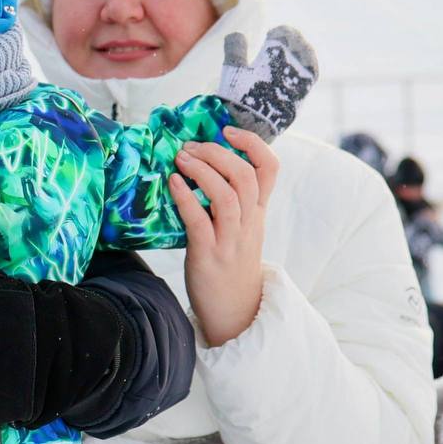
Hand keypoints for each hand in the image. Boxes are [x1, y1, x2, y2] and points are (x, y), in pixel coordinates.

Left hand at [170, 126, 278, 346]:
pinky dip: (186, 197)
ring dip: (203, 171)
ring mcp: (230, 240)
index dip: (252, 144)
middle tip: (191, 146)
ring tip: (181, 158)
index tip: (228, 130)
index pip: (269, 170)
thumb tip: (203, 166)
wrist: (235, 313)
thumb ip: (231, 201)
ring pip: (228, 196)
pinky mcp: (208, 256)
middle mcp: (248, 223)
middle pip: (245, 177)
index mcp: (257, 213)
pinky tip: (173, 182)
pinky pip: (199, 221)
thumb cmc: (231, 265)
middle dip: (218, 153)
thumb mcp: (241, 229)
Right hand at [217, 26, 318, 140]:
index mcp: (276, 58)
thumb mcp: (233, 71)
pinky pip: (306, 83)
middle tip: (285, 42)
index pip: (285, 36)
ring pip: (308, 65)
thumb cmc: (238, 99)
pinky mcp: (299, 102)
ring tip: (291, 58)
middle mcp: (291, 70)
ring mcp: (299, 86)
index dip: (280, 33)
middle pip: (300, 49)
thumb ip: (235, 50)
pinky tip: (292, 76)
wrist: (250, 131)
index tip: (273, 33)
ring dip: (301, 58)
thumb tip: (236, 34)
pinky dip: (301, 75)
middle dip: (293, 43)